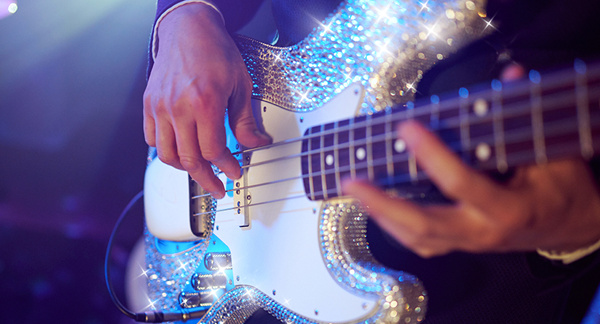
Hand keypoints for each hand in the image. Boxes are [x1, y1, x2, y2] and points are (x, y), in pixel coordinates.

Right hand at [143, 4, 271, 197]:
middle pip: (189, 160)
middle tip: (217, 188)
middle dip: (206, 180)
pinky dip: (165, 151)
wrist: (188, 29)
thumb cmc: (214, 51)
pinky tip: (180, 151)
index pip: (214, 151)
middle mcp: (179, 107)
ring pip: (167, 155)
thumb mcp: (240, 84)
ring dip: (185, 169)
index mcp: (205, 102)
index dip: (226, 167)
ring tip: (199, 171)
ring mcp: (160, 107)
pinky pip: (152, 140)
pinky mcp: (149, 105)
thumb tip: (256, 143)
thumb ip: (245, 119)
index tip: (234, 173)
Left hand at [343, 121, 599, 257]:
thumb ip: (527, 118)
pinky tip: (377, 210)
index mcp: (508, 208)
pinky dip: (396, 228)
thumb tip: (509, 75)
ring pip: (418, 240)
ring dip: (382, 216)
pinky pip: (423, 244)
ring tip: (355, 191)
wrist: (575, 227)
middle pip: (424, 226)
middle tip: (353, 182)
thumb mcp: (556, 153)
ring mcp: (470, 243)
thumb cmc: (564, 191)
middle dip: (383, 205)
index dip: (432, 155)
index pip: (461, 182)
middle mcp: (483, 232)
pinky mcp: (463, 245)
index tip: (407, 127)